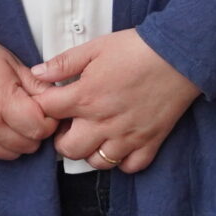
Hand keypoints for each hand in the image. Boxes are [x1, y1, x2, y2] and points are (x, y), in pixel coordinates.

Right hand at [0, 27, 58, 161]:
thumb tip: (58, 103)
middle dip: (35, 132)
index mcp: (2, 100)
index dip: (49, 120)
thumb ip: (38, 87)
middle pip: (27, 145)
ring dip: (17, 141)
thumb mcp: (13, 63)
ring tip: (13, 121)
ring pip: (10, 154)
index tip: (45, 111)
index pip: (40, 129)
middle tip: (30, 115)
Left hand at [29, 29, 200, 174]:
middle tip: (68, 125)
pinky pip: (130, 167)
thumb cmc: (136, 50)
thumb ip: (63, 63)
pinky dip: (122, 161)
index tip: (49, 103)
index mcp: (85, 97)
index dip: (42, 107)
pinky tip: (118, 144)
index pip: (46, 112)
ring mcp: (127, 136)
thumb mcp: (94, 48)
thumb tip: (37, 73)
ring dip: (90, 152)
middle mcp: (103, 122)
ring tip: (93, 135)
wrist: (178, 57)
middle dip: (61, 139)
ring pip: (97, 163)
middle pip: (67, 149)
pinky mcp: (150, 143)